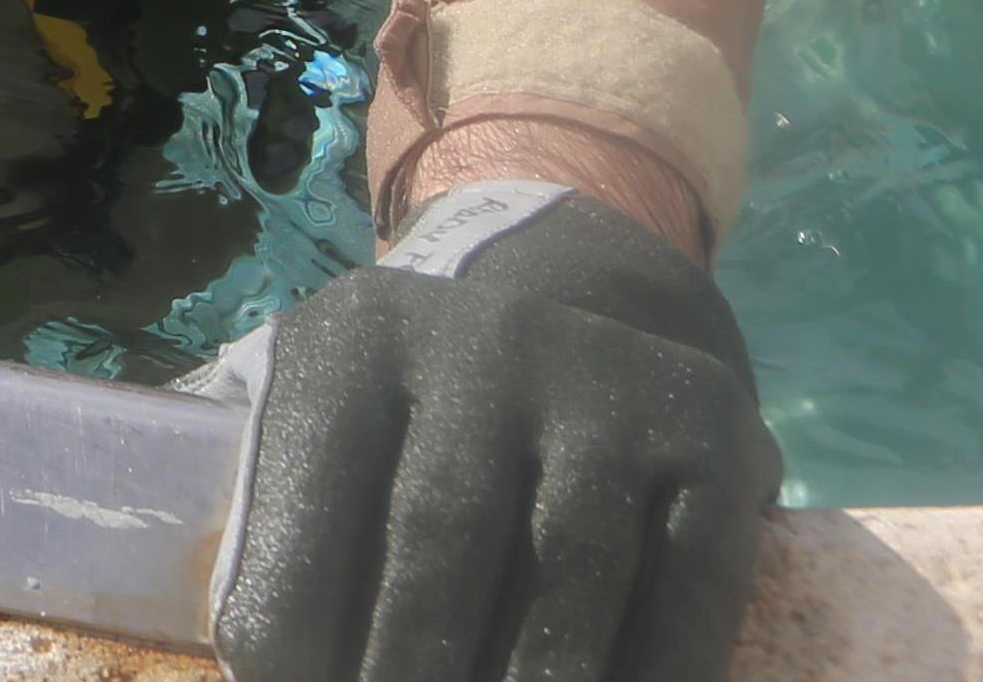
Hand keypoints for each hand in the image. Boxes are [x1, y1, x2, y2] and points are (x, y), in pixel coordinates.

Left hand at [210, 182, 772, 681]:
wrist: (582, 333)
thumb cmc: (419, 435)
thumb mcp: (336, 437)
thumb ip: (294, 536)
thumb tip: (271, 666)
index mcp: (352, 344)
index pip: (309, 500)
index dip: (293, 619)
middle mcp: (480, 342)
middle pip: (439, 538)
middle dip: (410, 665)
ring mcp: (603, 381)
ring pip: (567, 570)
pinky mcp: (711, 430)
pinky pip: (689, 581)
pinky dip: (655, 672)